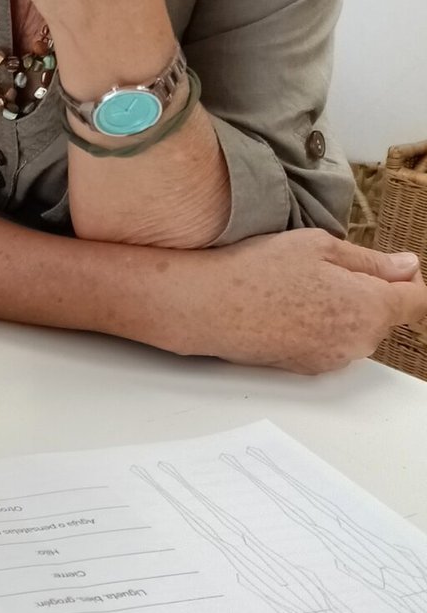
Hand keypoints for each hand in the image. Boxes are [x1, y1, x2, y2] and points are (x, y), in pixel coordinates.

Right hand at [167, 230, 426, 373]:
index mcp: (369, 308)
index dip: (407, 280)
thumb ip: (372, 261)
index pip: (418, 301)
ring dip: (342, 309)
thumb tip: (406, 267)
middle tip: (325, 267)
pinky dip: (319, 325)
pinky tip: (287, 306)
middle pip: (384, 315)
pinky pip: (330, 342)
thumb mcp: (319, 246)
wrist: (208, 307)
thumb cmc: (256, 272)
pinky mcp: (308, 367)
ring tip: (300, 286)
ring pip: (356, 328)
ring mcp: (332, 358)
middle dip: (368, 291)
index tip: (391, 268)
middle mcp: (357, 342)